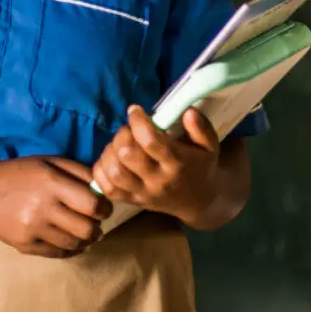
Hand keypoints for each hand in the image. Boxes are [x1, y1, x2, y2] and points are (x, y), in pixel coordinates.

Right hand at [0, 156, 112, 257]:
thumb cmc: (19, 172)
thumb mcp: (48, 161)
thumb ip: (77, 171)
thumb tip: (103, 188)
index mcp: (51, 182)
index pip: (92, 204)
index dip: (104, 209)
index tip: (104, 208)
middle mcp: (42, 207)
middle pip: (86, 229)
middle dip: (97, 228)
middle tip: (95, 223)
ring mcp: (33, 228)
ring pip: (74, 244)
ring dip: (85, 240)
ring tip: (83, 232)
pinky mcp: (25, 245)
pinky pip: (57, 254)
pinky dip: (69, 250)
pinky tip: (68, 241)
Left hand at [92, 106, 219, 224]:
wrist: (197, 201)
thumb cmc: (199, 164)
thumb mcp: (209, 145)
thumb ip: (201, 128)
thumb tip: (187, 113)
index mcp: (178, 164)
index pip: (151, 142)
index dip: (138, 122)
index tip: (135, 110)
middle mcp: (158, 181)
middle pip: (126, 155)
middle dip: (123, 134)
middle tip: (129, 129)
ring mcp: (142, 194)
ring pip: (113, 172)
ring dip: (110, 151)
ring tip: (120, 144)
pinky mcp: (130, 201)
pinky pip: (106, 188)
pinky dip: (101, 170)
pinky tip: (113, 159)